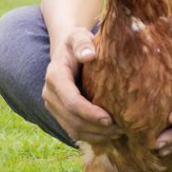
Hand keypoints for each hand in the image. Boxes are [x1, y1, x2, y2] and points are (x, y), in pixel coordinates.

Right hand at [42, 27, 119, 143]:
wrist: (67, 51)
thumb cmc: (78, 43)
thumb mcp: (79, 36)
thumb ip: (83, 43)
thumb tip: (89, 55)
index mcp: (55, 76)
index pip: (72, 101)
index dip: (89, 113)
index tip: (109, 119)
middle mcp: (50, 94)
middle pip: (72, 119)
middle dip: (96, 127)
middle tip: (121, 130)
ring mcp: (53, 106)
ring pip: (72, 128)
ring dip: (95, 135)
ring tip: (118, 133)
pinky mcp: (59, 113)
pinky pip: (73, 129)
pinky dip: (90, 135)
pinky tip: (108, 134)